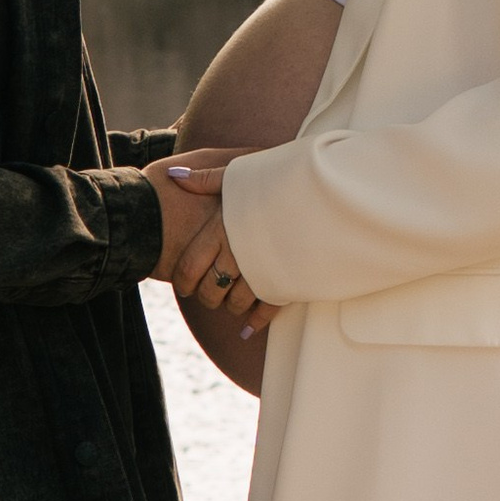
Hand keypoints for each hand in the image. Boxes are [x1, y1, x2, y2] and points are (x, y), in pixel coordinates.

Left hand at [143, 152, 280, 338]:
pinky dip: (256, 321)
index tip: (185, 285)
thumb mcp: (240, 174)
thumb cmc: (280, 179)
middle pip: (210, 290)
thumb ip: (207, 179)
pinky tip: (249, 326)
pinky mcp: (285, 283)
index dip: (183, 282)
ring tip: (234, 302)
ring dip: (232, 306)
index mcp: (220, 229)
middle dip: (207, 297)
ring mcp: (261, 271)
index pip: (188, 267)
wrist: (325, 192)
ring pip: (236, 303)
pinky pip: (265, 310)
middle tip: (210, 295)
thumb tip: (174, 176)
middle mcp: (237, 253)